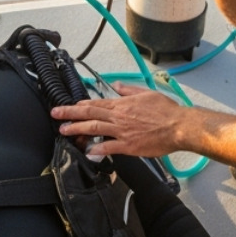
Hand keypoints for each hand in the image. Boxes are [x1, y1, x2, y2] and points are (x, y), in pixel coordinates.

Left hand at [50, 83, 188, 158]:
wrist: (179, 126)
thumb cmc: (167, 111)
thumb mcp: (147, 93)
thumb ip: (130, 90)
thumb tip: (119, 85)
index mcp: (123, 104)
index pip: (97, 103)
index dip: (81, 105)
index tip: (70, 105)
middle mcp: (119, 117)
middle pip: (90, 114)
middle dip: (70, 113)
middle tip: (56, 114)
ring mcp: (122, 131)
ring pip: (94, 129)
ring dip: (76, 129)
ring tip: (63, 130)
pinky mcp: (129, 146)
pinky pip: (109, 147)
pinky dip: (96, 149)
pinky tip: (86, 151)